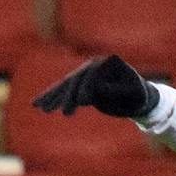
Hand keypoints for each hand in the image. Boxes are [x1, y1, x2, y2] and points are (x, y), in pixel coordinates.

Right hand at [30, 54, 159, 119]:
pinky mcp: (80, 84)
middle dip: (68, 96)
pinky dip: (51, 97)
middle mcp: (93, 65)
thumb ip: (115, 92)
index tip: (84, 102)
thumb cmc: (138, 96)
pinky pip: (63, 90)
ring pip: (65, 85)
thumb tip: (96, 91)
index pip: (93, 75)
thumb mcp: (132, 95)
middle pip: (76, 80)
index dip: (87, 87)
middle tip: (64, 112)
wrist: (138, 97)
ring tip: (39, 107)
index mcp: (108, 63)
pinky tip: (37, 104)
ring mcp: (85, 73)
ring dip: (52, 97)